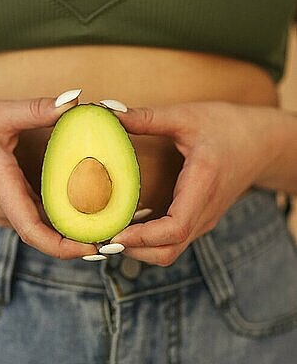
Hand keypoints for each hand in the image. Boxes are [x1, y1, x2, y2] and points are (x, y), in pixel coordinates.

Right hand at [0, 95, 96, 258]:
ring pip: (41, 229)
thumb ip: (37, 109)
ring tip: (109, 221)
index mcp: (1, 186)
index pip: (33, 231)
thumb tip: (76, 100)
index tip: (93, 247)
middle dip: (79, 241)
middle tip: (116, 234)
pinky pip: (35, 219)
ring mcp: (2, 210)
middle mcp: (2, 206)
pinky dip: (60, 219)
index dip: (64, 246)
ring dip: (72, 231)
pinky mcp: (5, 206)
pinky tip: (84, 208)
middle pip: (44, 236)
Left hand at [110, 101, 281, 265]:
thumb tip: (108, 112)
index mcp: (202, 185)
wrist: (262, 143)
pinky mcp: (199, 219)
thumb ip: (148, 118)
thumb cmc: (227, 127)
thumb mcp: (187, 116)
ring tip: (107, 232)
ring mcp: (202, 219)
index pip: (175, 228)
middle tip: (99, 236)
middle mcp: (204, 211)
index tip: (113, 233)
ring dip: (138, 249)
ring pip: (169, 251)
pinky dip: (147, 241)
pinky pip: (172, 241)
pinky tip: (126, 224)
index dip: (143, 237)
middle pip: (168, 251)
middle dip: (133, 251)